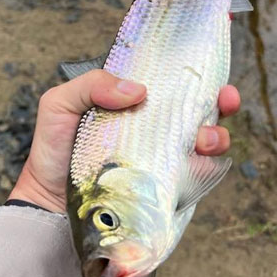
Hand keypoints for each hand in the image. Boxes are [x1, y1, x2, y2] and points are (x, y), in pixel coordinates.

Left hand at [9, 70, 240, 213]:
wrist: (50, 203)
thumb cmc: (55, 150)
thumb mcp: (60, 104)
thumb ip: (92, 84)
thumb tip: (138, 90)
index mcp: (141, 102)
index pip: (178, 82)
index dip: (203, 75)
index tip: (215, 72)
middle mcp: (162, 127)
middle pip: (206, 109)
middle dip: (226, 101)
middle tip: (227, 99)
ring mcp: (170, 156)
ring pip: (211, 141)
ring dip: (218, 136)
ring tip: (203, 141)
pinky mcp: (174, 185)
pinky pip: (202, 174)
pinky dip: (208, 167)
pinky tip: (195, 164)